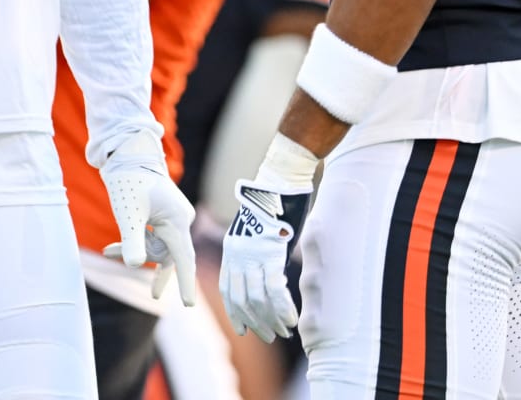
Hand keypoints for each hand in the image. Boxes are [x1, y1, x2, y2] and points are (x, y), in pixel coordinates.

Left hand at [99, 132, 198, 304]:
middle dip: (157, 272)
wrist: (126, 152)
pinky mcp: (160, 213)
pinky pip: (151, 236)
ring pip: (156, 246)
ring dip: (135, 250)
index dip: (185, 283)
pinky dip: (135, 242)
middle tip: (152, 295)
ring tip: (107, 251)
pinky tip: (111, 249)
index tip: (187, 305)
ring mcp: (170, 216)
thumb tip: (133, 265)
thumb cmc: (129, 180)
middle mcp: (179, 219)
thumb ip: (132, 240)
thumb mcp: (128, 213)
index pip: (184, 259)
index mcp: (177, 221)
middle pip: (170, 255)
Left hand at [220, 177, 310, 341]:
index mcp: (231, 251)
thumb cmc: (272, 208)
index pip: (228, 290)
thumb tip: (270, 283)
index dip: (235, 313)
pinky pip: (273, 289)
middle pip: (241, 299)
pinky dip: (282, 308)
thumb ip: (258, 258)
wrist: (278, 183)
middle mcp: (238, 255)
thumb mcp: (257, 235)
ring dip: (271, 320)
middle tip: (270, 336)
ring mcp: (253, 255)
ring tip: (285, 331)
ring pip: (256, 299)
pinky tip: (292, 318)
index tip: (244, 330)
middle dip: (256, 322)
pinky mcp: (270, 252)